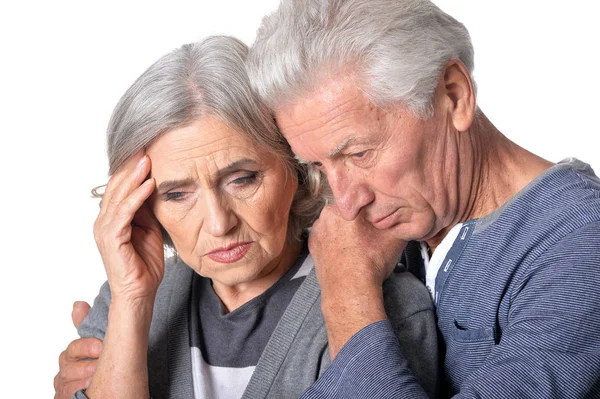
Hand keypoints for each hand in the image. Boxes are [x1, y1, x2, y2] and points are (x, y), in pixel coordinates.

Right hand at [54, 301, 102, 398]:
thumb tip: (78, 305)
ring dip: (85, 379)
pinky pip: (67, 396)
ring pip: (67, 383)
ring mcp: (64, 389)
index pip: (72, 349)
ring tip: (98, 376)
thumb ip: (86, 326)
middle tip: (101, 362)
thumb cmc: (100, 365)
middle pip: (67, 367)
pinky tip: (90, 389)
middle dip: (86, 364)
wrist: (111, 388)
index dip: (86, 347)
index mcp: (71, 358)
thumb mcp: (97, 345)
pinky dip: (79, 392)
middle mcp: (65, 374)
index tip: (101, 346)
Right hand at [93, 151, 163, 303]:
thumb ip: (147, 209)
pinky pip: (125, 212)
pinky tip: (149, 184)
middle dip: (131, 167)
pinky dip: (137, 197)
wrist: (140, 291)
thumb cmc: (144, 263)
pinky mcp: (111, 238)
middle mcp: (103, 222)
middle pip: (116, 187)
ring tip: (148, 159)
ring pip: (119, 196)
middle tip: (145, 147)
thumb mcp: (150, 228)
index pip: (119, 188)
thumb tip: (153, 186)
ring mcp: (105, 230)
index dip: (131, 170)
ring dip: (134, 177)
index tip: (146, 151)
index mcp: (111, 219)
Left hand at [309, 205, 406, 356]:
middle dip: (357, 218)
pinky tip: (346, 251)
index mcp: (345, 206)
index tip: (376, 217)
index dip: (372, 206)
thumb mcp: (394, 237)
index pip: (361, 196)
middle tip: (368, 233)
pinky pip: (326, 234)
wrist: (350, 290)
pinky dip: (334, 240)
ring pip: (335, 221)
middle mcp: (327, 213)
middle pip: (347, 209)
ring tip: (357, 245)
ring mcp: (317, 228)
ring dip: (344, 228)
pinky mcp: (312, 243)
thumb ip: (396, 218)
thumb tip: (402, 211)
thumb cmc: (371, 263)